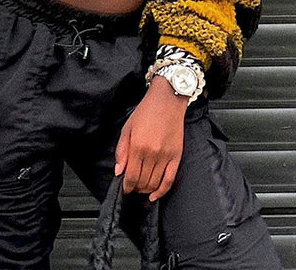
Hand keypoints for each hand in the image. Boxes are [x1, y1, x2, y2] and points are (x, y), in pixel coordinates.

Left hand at [114, 75, 187, 201]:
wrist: (167, 100)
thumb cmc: (146, 111)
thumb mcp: (127, 128)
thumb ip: (121, 151)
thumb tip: (118, 171)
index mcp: (138, 146)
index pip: (131, 176)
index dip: (126, 187)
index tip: (124, 189)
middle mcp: (152, 153)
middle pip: (142, 182)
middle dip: (135, 188)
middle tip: (132, 187)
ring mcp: (166, 156)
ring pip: (154, 183)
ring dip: (146, 190)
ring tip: (141, 188)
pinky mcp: (177, 156)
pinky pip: (170, 180)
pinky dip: (162, 191)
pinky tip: (155, 195)